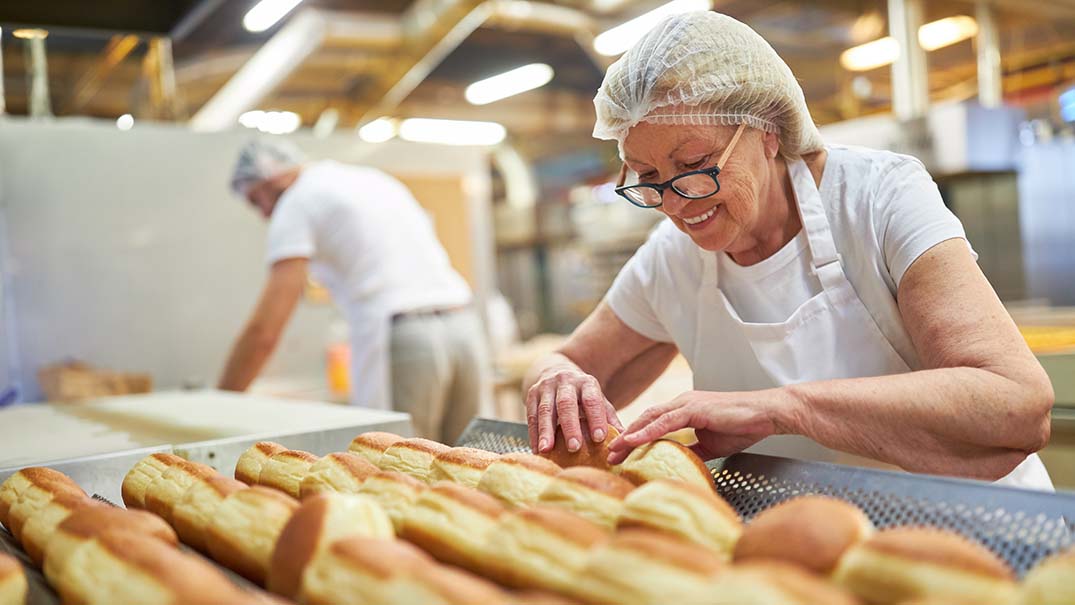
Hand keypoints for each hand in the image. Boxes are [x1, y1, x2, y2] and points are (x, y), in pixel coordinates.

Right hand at [526, 365, 624, 453]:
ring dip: (545, 431)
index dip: (596, 418)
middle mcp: (566, 381)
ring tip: (546, 450)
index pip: (592, 400)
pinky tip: (537, 449)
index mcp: (587, 383)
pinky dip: (534, 434)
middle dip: (570, 426)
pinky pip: (531, 415)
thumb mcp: (597, 399)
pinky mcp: (531, 393)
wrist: (555, 371)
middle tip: (574, 447)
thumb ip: (608, 417)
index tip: (599, 438)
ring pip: (545, 409)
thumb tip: (625, 439)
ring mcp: (546, 386)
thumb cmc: (582, 394)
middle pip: (566, 404)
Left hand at [606, 388, 796, 463]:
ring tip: (614, 451)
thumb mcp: (712, 444)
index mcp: (684, 410)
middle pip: (645, 420)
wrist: (767, 414)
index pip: (652, 424)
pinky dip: (647, 431)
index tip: (620, 455)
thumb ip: (693, 450)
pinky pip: (666, 421)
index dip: (634, 438)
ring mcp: (687, 404)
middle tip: (608, 456)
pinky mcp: (695, 408)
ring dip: (630, 435)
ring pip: (650, 419)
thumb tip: (680, 463)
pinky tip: (633, 441)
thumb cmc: (743, 426)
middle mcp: (681, 403)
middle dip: (625, 438)